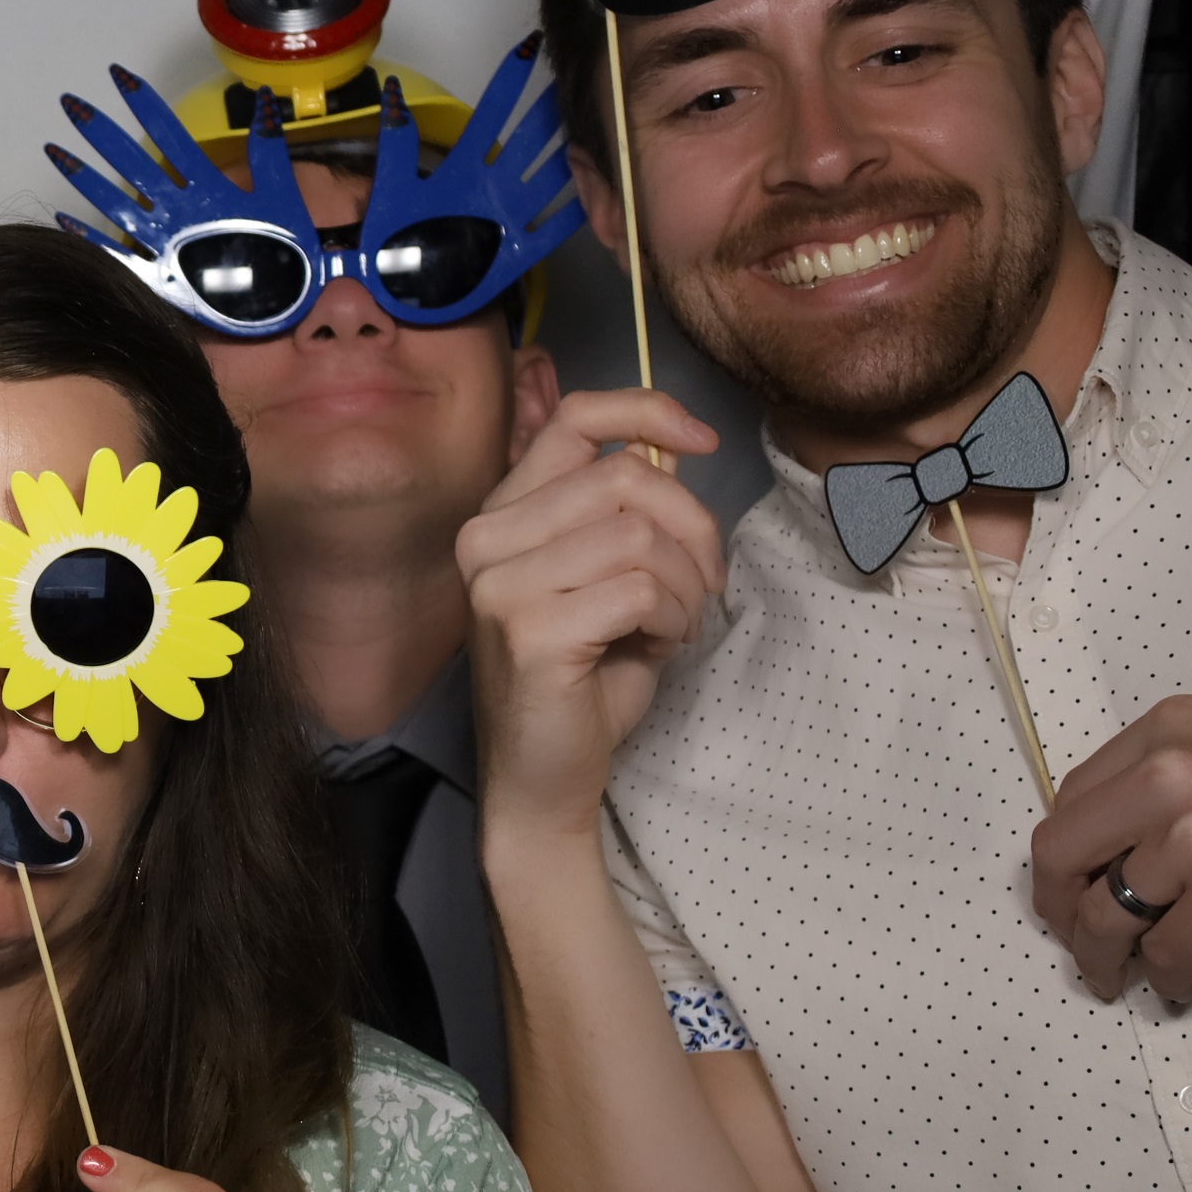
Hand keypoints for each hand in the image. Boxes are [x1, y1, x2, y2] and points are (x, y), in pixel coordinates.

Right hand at [458, 390, 722, 836]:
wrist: (542, 779)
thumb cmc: (582, 678)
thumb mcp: (602, 576)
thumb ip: (621, 512)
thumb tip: (674, 449)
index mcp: (500, 515)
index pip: (574, 418)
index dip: (649, 412)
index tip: (703, 440)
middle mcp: (486, 540)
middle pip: (625, 475)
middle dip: (693, 526)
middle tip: (705, 584)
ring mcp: (501, 585)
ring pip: (640, 535)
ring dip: (687, 584)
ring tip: (673, 625)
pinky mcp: (532, 630)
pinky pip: (642, 589)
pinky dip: (675, 620)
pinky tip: (658, 648)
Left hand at [1031, 696, 1191, 999]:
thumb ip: (1158, 784)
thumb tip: (1103, 849)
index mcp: (1168, 731)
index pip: (1071, 799)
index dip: (1060, 856)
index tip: (1062, 888)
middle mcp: (1174, 778)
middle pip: (1064, 856)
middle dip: (1063, 913)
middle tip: (1076, 945)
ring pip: (1110, 917)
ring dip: (1107, 957)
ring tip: (1118, 974)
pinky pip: (1170, 951)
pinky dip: (1168, 976)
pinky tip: (1176, 981)